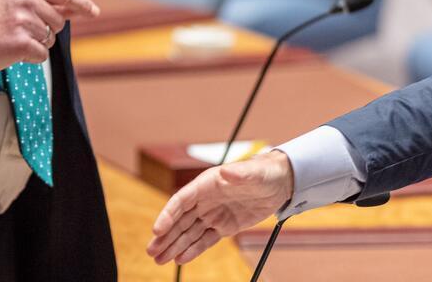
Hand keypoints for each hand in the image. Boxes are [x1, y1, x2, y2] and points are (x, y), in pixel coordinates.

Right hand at [0, 0, 98, 72]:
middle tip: (21, 29)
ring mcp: (23, 20)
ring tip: (14, 38)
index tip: (93, 11)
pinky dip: (31, 57)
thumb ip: (46, 3)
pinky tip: (14, 50)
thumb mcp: (16, 1)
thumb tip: (76, 8)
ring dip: (36, 44)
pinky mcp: (21, 42)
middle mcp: (25, 0)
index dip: (81, 3)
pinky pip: (42, 54)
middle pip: (58, 21)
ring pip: (50, 39)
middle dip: (46, 30)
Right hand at [147, 150, 294, 265]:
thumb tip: (226, 173)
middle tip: (151, 251)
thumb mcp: (253, 172)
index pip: (181, 201)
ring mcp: (213, 214)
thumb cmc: (264, 171)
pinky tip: (180, 259)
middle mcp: (205, 200)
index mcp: (206, 184)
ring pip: (188, 232)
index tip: (157, 230)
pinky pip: (205, 240)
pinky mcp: (224, 226)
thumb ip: (239, 173)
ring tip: (159, 259)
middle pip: (180, 220)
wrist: (280, 182)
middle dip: (165, 236)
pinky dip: (193, 250)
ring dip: (174, 245)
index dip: (168, 215)